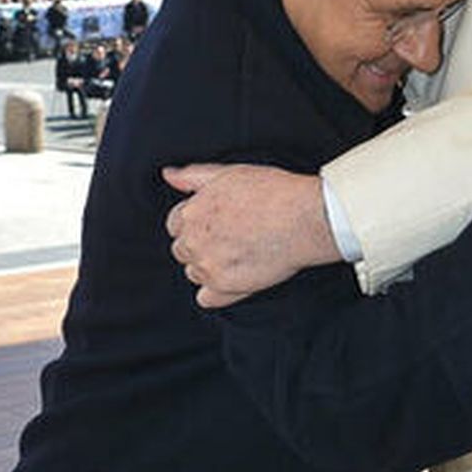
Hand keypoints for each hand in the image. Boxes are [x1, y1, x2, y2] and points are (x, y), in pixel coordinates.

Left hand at [162, 163, 338, 307]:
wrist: (303, 218)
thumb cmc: (271, 191)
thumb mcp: (228, 173)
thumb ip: (192, 176)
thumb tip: (168, 175)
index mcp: (191, 213)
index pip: (175, 224)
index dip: (196, 222)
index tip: (216, 222)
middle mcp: (194, 241)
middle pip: (183, 249)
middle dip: (200, 244)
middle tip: (230, 237)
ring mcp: (208, 267)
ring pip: (194, 272)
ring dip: (209, 266)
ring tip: (238, 253)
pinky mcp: (226, 288)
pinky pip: (206, 298)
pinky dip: (215, 292)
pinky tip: (233, 278)